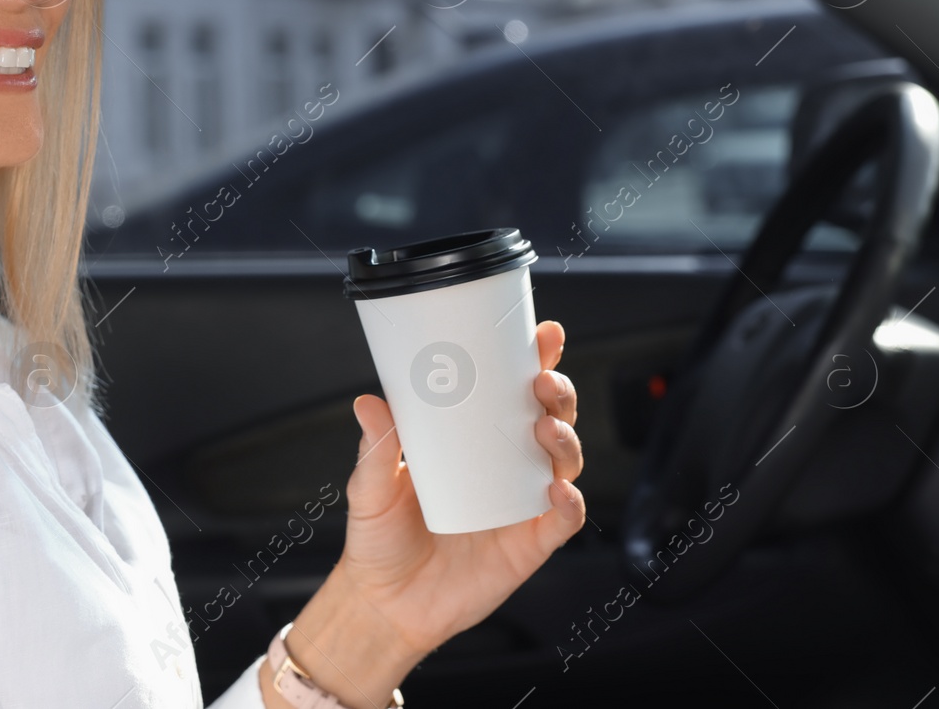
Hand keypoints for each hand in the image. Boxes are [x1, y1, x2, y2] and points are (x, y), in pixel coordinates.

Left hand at [259, 320, 582, 707]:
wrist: (383, 604)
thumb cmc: (380, 539)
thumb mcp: (370, 487)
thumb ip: (375, 449)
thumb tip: (369, 402)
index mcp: (473, 442)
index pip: (511, 392)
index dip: (535, 361)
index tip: (542, 334)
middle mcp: (505, 467)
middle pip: (551, 417)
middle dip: (557, 392)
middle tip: (541, 380)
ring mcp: (521, 505)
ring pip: (565, 461)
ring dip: (565, 438)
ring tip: (543, 426)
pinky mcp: (529, 545)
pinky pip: (564, 521)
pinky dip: (569, 503)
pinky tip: (558, 491)